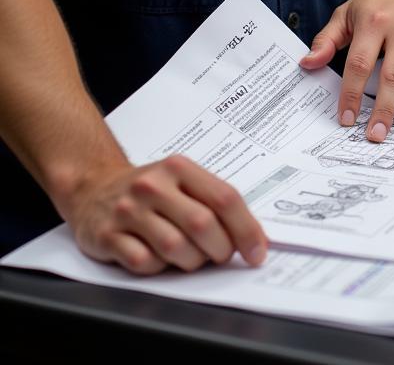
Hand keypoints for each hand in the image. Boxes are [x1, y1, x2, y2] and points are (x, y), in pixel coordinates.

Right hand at [62, 155, 267, 274]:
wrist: (93, 188)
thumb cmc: (149, 190)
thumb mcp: (181, 181)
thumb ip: (212, 201)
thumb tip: (252, 236)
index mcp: (179, 168)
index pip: (224, 198)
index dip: (246, 229)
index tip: (258, 251)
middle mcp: (153, 185)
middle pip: (202, 224)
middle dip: (220, 249)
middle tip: (221, 255)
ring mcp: (128, 210)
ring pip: (175, 248)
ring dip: (191, 262)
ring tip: (191, 257)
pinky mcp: (106, 235)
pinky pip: (144, 263)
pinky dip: (158, 268)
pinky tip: (158, 258)